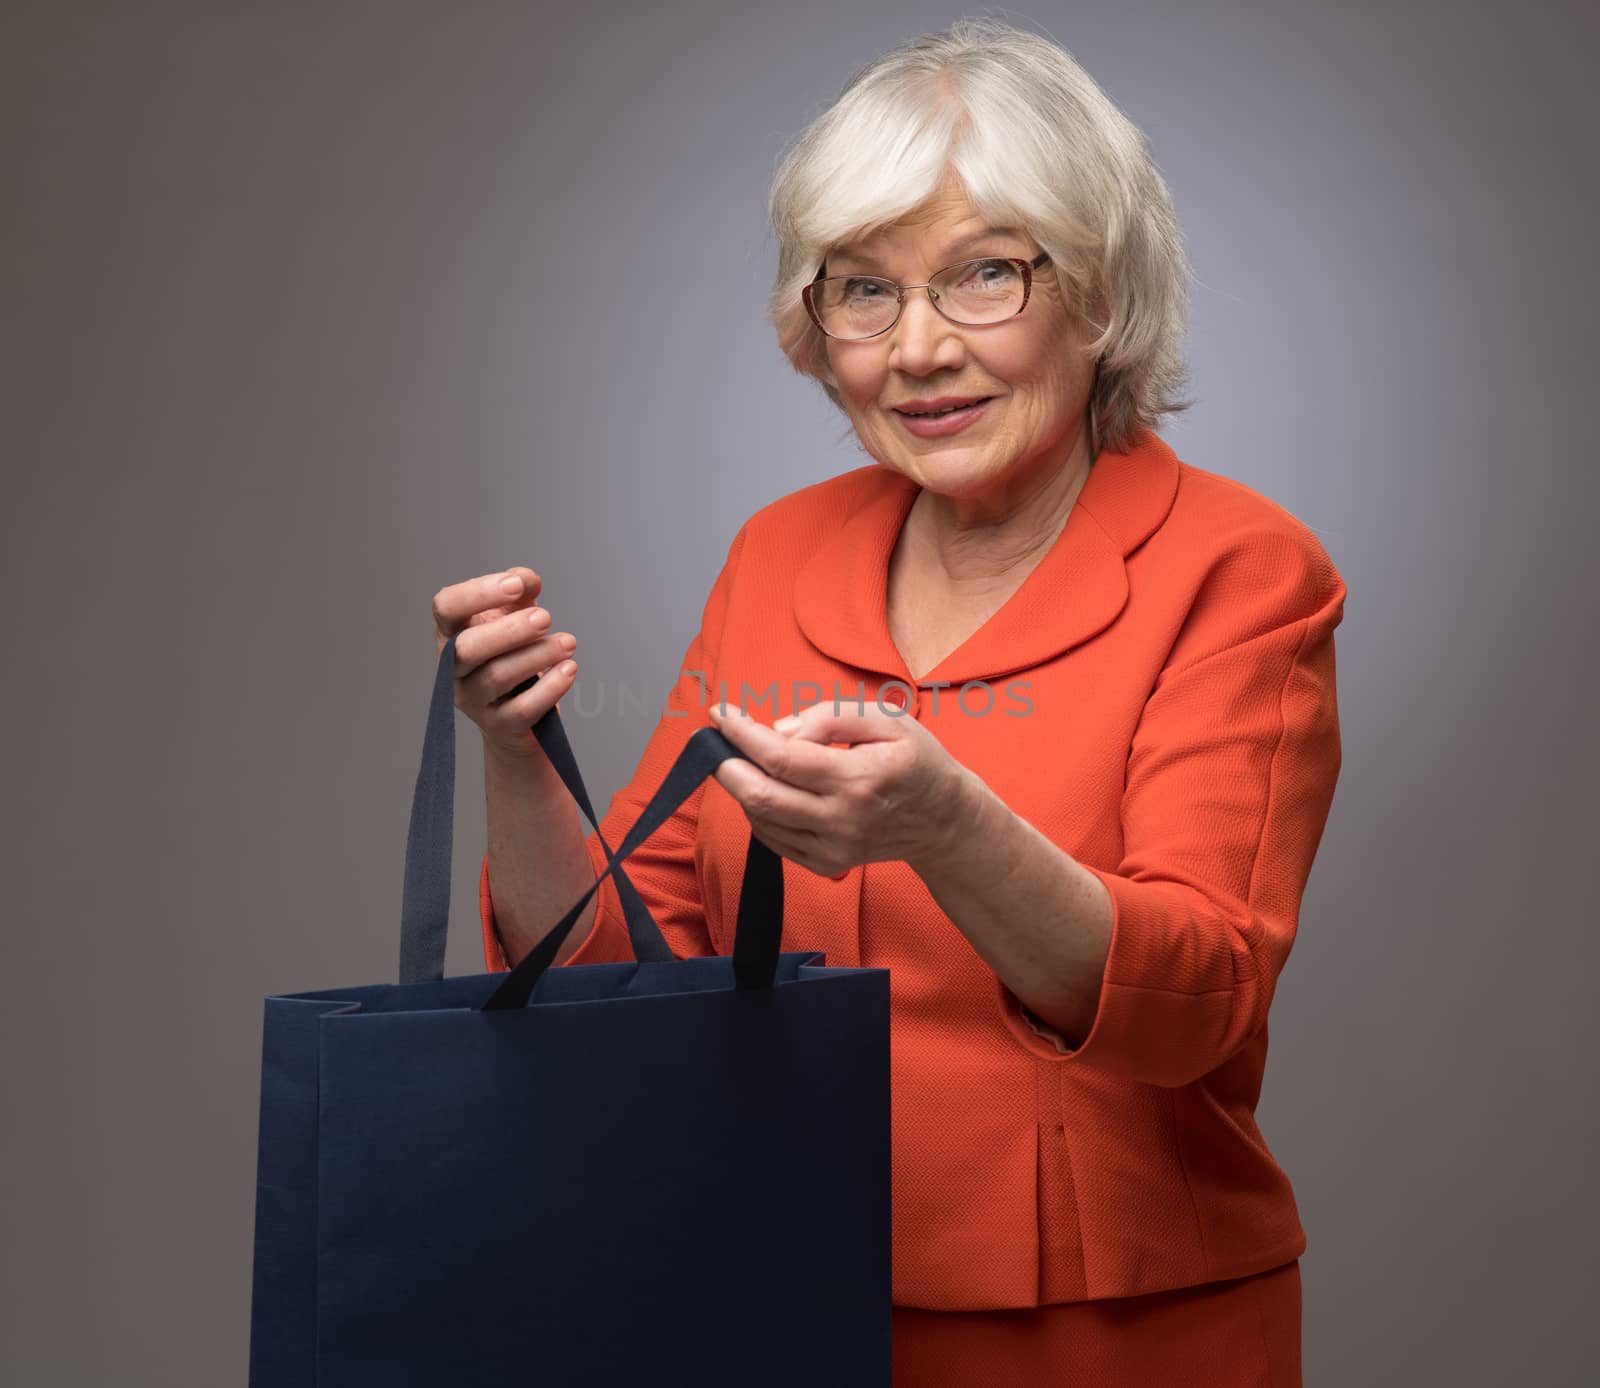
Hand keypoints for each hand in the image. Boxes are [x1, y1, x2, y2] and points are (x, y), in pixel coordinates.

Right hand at [432, 567, 578, 759]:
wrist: (522, 714)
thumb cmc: (513, 654)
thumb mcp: (514, 614)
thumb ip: (518, 591)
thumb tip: (526, 580)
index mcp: (450, 633)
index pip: (446, 607)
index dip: (478, 593)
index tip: (516, 585)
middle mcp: (452, 668)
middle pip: (466, 648)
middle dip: (509, 631)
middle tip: (545, 618)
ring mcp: (472, 700)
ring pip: (497, 677)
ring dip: (537, 656)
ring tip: (568, 643)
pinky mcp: (499, 726)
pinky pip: (522, 709)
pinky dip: (549, 688)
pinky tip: (569, 669)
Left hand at [705, 698, 968, 877]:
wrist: (943, 822)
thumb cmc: (916, 761)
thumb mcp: (887, 719)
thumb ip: (831, 717)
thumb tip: (780, 731)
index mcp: (859, 778)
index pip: (782, 758)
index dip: (743, 735)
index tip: (722, 714)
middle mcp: (842, 819)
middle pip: (760, 797)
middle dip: (726, 767)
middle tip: (717, 742)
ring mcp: (833, 849)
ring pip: (761, 819)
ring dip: (742, 786)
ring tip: (750, 761)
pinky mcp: (826, 865)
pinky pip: (773, 839)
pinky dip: (759, 810)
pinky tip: (770, 788)